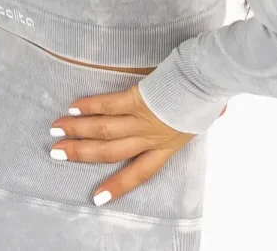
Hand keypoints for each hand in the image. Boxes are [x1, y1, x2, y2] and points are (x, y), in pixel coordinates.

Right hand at [49, 82, 226, 205]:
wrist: (209, 78)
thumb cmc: (211, 93)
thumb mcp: (210, 114)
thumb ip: (207, 115)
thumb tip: (220, 109)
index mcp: (167, 146)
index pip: (140, 173)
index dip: (118, 186)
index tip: (97, 198)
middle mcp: (150, 136)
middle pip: (110, 151)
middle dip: (81, 154)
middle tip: (57, 154)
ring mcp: (142, 118)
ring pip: (104, 130)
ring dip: (77, 131)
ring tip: (56, 131)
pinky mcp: (137, 97)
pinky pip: (108, 105)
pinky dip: (90, 107)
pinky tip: (73, 109)